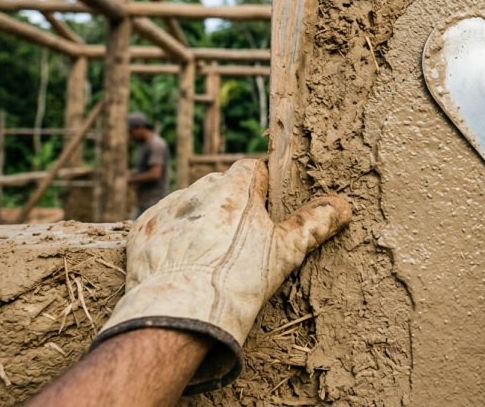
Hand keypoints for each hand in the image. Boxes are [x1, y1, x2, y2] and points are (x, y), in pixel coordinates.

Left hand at [91, 159, 351, 393]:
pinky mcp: (141, 231)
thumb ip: (315, 223)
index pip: (253, 168)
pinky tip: (183, 265)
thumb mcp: (287, 252)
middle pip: (222, 187)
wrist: (180, 316)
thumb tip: (342, 206)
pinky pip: (162, 225)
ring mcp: (167, 209)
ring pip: (191, 205)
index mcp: (236, 186)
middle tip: (240, 243)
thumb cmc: (239, 281)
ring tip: (209, 259)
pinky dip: (172, 238)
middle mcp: (199, 189)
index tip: (266, 214)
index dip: (263, 189)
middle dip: (231, 207)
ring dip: (201, 221)